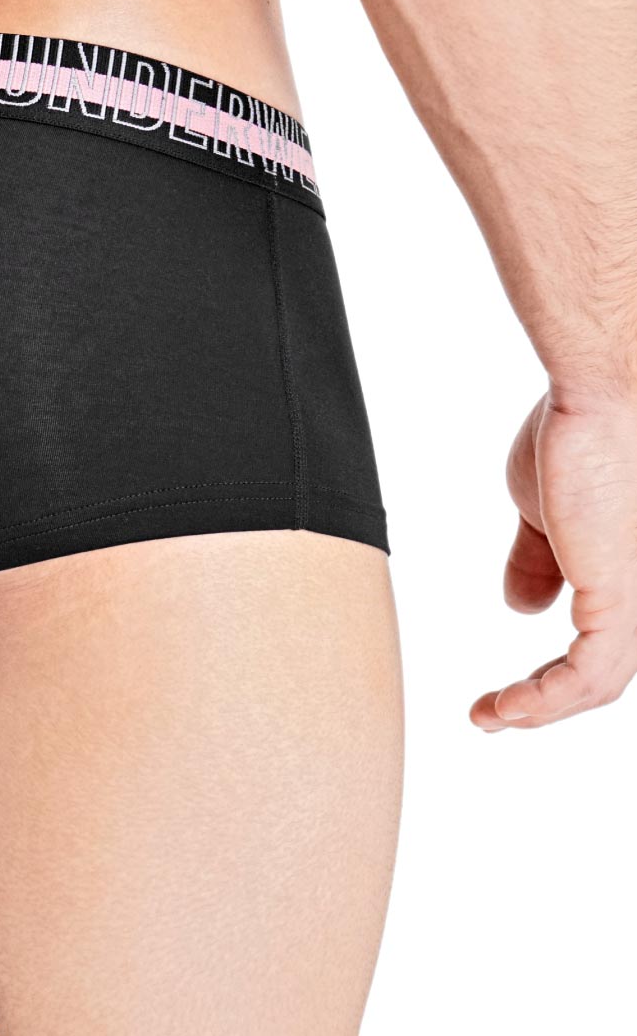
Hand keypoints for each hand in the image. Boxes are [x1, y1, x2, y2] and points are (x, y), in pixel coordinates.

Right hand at [471, 390, 636, 729]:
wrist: (605, 396)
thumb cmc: (583, 432)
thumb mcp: (548, 511)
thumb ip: (540, 560)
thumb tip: (521, 607)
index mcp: (629, 575)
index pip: (605, 643)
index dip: (558, 673)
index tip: (512, 689)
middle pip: (604, 673)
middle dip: (547, 700)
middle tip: (497, 713)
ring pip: (598, 683)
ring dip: (538, 709)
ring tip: (490, 715)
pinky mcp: (621, 602)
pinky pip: (587, 676)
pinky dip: (543, 700)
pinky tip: (506, 707)